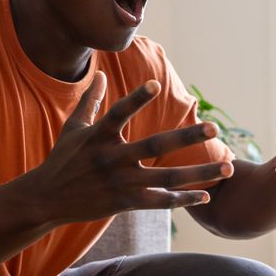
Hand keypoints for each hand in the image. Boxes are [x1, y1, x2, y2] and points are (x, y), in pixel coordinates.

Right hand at [39, 71, 232, 222]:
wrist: (46, 198)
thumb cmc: (61, 159)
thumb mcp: (73, 128)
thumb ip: (90, 101)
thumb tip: (99, 73)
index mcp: (98, 136)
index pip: (119, 112)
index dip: (136, 98)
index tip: (155, 84)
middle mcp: (111, 158)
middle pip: (155, 146)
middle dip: (186, 136)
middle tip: (213, 126)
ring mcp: (120, 182)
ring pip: (167, 178)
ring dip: (200, 173)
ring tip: (228, 166)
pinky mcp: (124, 202)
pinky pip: (160, 202)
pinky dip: (184, 199)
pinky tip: (206, 194)